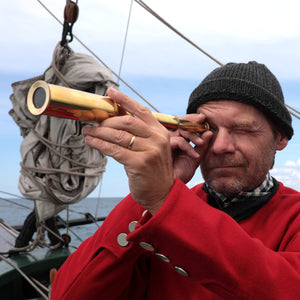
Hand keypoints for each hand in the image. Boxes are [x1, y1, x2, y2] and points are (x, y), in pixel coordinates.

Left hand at [82, 88, 174, 214]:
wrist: (162, 194)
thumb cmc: (153, 171)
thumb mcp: (151, 149)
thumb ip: (138, 134)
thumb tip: (115, 120)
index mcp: (160, 133)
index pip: (141, 111)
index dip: (125, 100)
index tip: (110, 92)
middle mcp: (157, 139)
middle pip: (127, 121)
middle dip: (107, 120)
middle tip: (94, 122)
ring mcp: (149, 151)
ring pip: (118, 135)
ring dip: (99, 131)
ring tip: (88, 131)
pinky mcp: (139, 163)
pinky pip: (114, 149)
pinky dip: (100, 143)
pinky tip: (91, 141)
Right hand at [170, 114, 212, 182]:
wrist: (171, 187)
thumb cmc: (180, 174)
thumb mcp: (195, 159)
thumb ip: (202, 147)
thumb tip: (209, 132)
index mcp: (176, 140)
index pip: (183, 125)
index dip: (192, 120)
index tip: (204, 119)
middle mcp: (169, 139)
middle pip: (180, 124)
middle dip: (192, 120)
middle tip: (203, 120)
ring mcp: (164, 143)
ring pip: (180, 131)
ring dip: (193, 135)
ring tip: (201, 143)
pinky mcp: (162, 148)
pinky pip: (178, 142)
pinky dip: (188, 147)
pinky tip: (194, 156)